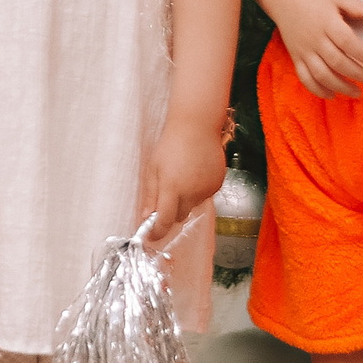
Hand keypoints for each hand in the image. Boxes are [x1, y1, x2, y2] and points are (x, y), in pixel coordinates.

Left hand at [138, 112, 226, 241]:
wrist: (197, 126)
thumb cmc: (171, 144)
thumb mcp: (153, 168)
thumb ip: (150, 195)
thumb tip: (145, 217)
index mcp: (172, 187)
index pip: (164, 221)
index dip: (156, 232)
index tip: (151, 236)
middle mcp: (191, 192)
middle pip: (179, 217)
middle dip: (171, 212)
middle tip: (167, 195)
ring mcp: (206, 189)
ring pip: (193, 206)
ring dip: (186, 200)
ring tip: (183, 176)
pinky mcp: (217, 185)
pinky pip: (204, 196)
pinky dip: (198, 191)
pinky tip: (195, 173)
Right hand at [273, 0, 362, 97]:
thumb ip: (359, 7)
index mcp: (327, 22)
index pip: (346, 41)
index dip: (361, 53)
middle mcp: (314, 38)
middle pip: (336, 61)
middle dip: (357, 74)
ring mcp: (303, 50)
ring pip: (321, 74)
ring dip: (341, 87)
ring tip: (357, 92)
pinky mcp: (295, 58)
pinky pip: (305, 78)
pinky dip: (318, 90)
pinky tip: (332, 95)